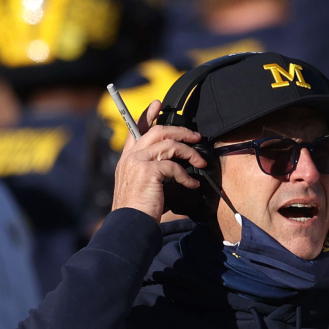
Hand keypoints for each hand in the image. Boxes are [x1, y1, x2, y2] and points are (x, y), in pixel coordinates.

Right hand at [112, 100, 207, 222]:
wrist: (129, 224)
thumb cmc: (139, 209)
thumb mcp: (143, 186)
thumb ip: (153, 171)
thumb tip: (175, 166)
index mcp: (128, 159)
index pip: (136, 129)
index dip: (148, 115)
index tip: (158, 104)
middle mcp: (131, 157)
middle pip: (158, 131)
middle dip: (180, 131)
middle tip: (196, 137)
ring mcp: (138, 162)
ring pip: (169, 145)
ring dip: (189, 153)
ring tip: (200, 163)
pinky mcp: (149, 172)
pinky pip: (174, 167)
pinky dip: (186, 176)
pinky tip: (192, 185)